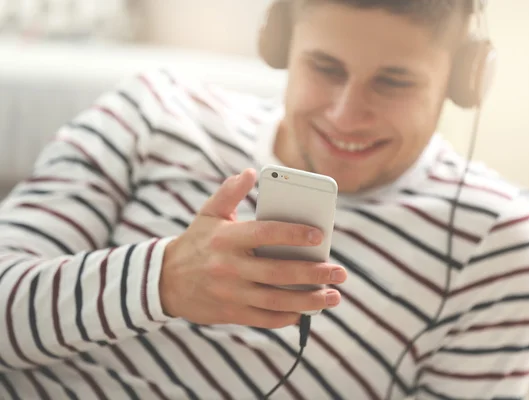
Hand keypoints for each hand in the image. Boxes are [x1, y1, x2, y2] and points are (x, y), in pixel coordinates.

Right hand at [160, 168, 346, 328]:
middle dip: (314, 273)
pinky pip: (264, 319)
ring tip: (332, 297)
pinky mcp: (231, 313)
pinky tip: (306, 311)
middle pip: (278, 272)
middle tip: (340, 273)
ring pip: (276, 300)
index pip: (266, 234)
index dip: (293, 234)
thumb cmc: (195, 243)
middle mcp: (229, 267)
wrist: (164, 281)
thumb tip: (251, 172)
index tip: (320, 235)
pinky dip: (287, 317)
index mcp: (227, 239)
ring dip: (308, 300)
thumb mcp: (208, 214)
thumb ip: (229, 193)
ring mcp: (230, 293)